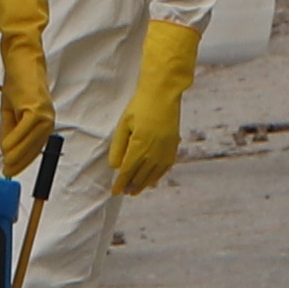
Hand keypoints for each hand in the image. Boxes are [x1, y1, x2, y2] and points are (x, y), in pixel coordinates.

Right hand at [0, 0, 57, 168]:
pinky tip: (5, 145)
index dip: (22, 162)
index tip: (10, 170)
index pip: (35, 150)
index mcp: (44, 122)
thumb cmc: (17, 81)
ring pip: (29, 143)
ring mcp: (44, 115)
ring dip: (15, 153)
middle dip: (17, 161)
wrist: (20, 60)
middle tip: (6, 169)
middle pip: (33, 150)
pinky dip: (14, 140)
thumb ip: (12, 130)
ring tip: (4, 158)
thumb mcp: (12, 111)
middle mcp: (48, 121)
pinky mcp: (36, 109)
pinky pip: (25, 131)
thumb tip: (7, 149)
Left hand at [105, 16, 199, 196]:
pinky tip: (153, 180)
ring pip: (153, 174)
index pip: (127, 171)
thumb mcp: (124, 125)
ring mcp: (166, 151)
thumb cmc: (140, 106)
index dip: (120, 183)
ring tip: (136, 191)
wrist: (163, 94)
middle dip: (131, 186)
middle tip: (124, 193)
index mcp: (140, 146)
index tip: (115, 191)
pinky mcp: (173, 147)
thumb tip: (115, 167)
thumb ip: (118, 147)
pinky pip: (165, 168)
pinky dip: (158, 176)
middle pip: (140, 176)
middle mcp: (154, 152)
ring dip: (144, 184)